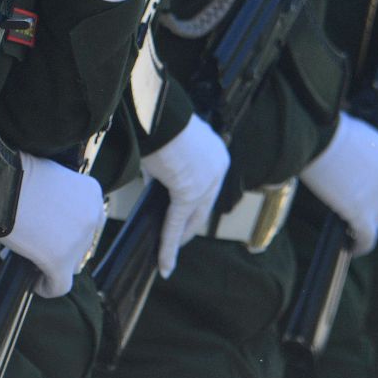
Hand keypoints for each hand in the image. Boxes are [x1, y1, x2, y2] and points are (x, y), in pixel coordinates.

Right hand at [4, 153, 105, 297]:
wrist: (1, 181)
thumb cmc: (16, 175)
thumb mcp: (50, 180)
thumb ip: (60, 202)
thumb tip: (51, 228)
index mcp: (92, 192)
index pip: (89, 222)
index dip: (71, 232)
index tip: (53, 236)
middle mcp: (92, 215)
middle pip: (82, 245)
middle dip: (62, 248)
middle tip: (39, 248)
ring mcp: (78, 239)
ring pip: (70, 265)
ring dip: (53, 265)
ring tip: (33, 263)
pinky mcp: (60, 259)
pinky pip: (59, 286)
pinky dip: (46, 287)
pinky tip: (33, 283)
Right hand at [138, 114, 231, 276]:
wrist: (160, 115)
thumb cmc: (162, 120)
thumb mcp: (172, 143)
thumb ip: (172, 165)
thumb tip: (160, 181)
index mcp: (218, 154)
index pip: (208, 188)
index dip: (196, 205)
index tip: (186, 217)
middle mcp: (218, 170)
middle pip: (204, 208)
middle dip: (190, 226)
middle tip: (179, 240)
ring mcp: (205, 184)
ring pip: (192, 220)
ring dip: (179, 239)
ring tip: (169, 256)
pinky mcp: (188, 194)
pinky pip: (175, 224)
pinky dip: (169, 246)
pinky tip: (165, 263)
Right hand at [299, 115, 377, 253]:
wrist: (320, 137)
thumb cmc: (327, 131)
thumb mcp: (353, 135)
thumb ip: (359, 152)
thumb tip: (348, 164)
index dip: (371, 190)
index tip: (357, 195)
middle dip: (368, 208)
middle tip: (349, 213)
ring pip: (375, 221)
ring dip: (363, 226)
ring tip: (349, 231)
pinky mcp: (363, 215)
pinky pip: (367, 238)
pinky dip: (360, 245)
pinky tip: (350, 248)